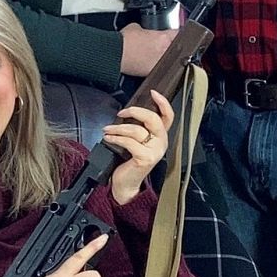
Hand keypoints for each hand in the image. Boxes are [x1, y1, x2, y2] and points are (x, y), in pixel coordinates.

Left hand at [105, 89, 172, 205]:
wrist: (126, 184)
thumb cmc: (128, 160)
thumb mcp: (136, 141)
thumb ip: (138, 127)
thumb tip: (128, 111)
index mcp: (160, 136)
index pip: (168, 117)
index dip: (163, 103)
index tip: (153, 93)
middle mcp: (161, 143)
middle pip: (153, 119)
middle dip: (135, 112)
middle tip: (122, 112)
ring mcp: (154, 151)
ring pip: (136, 130)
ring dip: (118, 128)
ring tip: (107, 130)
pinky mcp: (145, 158)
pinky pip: (129, 142)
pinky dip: (115, 138)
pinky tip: (108, 138)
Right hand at [118, 23, 175, 76]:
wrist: (115, 54)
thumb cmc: (123, 41)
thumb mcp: (135, 27)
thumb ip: (144, 29)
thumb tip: (144, 31)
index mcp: (163, 38)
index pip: (177, 34)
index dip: (175, 33)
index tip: (173, 34)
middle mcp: (165, 51)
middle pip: (174, 49)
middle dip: (169, 46)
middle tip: (159, 45)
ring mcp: (159, 63)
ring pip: (167, 60)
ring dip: (162, 57)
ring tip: (150, 55)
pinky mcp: (151, 72)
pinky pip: (157, 69)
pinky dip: (153, 66)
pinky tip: (144, 62)